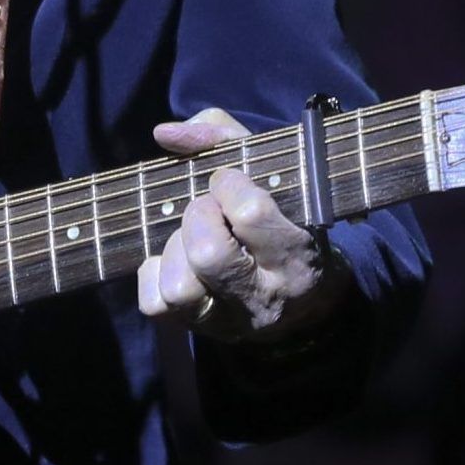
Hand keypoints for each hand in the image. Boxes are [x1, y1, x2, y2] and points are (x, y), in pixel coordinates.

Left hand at [136, 110, 343, 344]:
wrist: (309, 302)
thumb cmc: (286, 218)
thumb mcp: (274, 171)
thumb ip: (223, 138)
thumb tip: (164, 133)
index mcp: (295, 254)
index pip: (249, 213)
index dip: (228, 184)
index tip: (227, 179)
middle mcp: (265, 295)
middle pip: (208, 254)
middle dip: (197, 216)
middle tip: (207, 208)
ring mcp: (230, 320)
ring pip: (179, 289)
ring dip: (174, 250)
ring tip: (191, 236)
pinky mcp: (199, 331)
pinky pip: (156, 306)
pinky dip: (155, 275)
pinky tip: (174, 257)